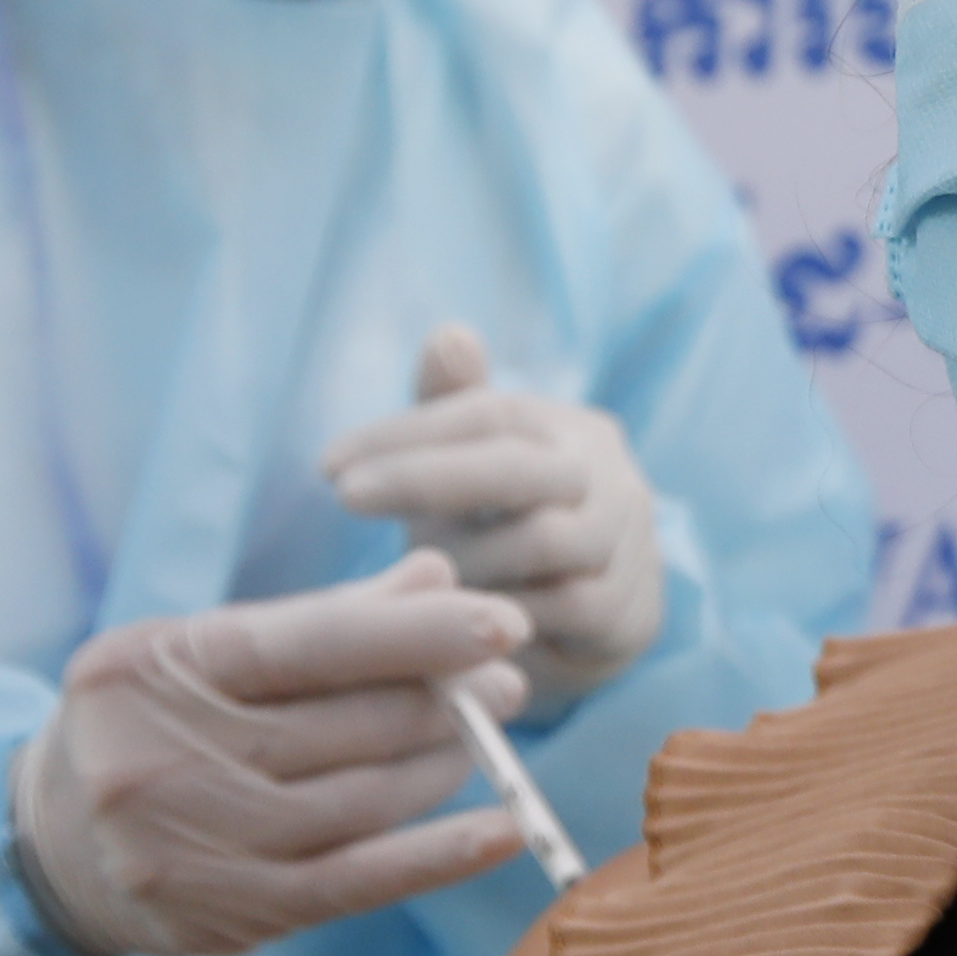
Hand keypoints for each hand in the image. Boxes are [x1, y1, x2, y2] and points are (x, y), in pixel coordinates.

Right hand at [9, 550, 531, 955]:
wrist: (46, 848)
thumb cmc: (146, 724)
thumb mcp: (202, 652)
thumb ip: (321, 617)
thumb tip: (436, 575)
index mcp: (155, 666)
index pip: (309, 642)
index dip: (415, 632)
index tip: (501, 622)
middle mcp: (166, 755)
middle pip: (347, 723)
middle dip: (445, 699)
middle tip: (505, 683)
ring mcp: (196, 843)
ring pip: (363, 798)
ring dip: (443, 764)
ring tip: (483, 738)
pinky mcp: (231, 912)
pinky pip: (360, 881)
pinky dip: (441, 854)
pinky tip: (503, 827)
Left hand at [318, 326, 665, 703]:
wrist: (591, 621)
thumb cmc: (511, 531)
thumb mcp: (473, 470)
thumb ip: (456, 403)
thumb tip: (448, 334)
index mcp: (575, 431)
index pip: (491, 413)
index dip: (408, 433)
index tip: (329, 464)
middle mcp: (613, 479)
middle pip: (516, 467)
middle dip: (424, 479)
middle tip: (346, 495)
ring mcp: (628, 548)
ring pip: (537, 541)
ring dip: (461, 558)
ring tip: (410, 573)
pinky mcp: (627, 615)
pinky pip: (554, 611)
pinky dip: (494, 613)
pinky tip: (447, 621)